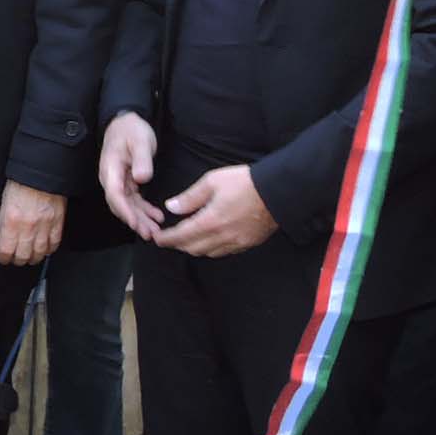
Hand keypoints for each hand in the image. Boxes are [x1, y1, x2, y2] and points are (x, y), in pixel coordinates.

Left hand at [0, 180, 65, 265]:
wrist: (40, 172)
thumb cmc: (20, 185)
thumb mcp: (4, 205)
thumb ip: (5, 224)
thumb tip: (6, 239)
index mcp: (10, 222)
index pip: (6, 250)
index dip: (4, 257)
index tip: (3, 258)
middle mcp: (27, 227)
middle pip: (23, 255)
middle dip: (19, 260)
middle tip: (17, 260)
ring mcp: (44, 226)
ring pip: (40, 252)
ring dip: (34, 258)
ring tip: (31, 258)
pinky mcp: (57, 222)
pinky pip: (54, 243)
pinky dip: (50, 249)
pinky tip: (46, 250)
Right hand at [100, 112, 163, 239]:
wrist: (125, 122)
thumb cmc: (132, 129)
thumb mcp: (140, 141)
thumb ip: (141, 159)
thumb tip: (142, 178)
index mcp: (111, 169)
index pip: (115, 195)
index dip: (125, 211)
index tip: (136, 224)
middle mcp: (111, 179)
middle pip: (120, 205)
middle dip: (134, 221)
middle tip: (150, 234)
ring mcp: (117, 182)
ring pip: (127, 205)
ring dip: (140, 218)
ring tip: (155, 231)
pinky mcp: (126, 182)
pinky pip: (133, 200)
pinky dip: (143, 210)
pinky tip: (155, 216)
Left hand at [152, 163, 275, 256]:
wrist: (279, 190)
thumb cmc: (245, 182)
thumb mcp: (212, 181)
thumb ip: (190, 197)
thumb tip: (171, 207)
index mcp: (210, 221)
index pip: (181, 236)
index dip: (166, 239)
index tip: (156, 238)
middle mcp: (222, 237)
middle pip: (192, 248)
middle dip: (177, 245)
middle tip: (168, 238)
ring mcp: (237, 242)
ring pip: (208, 253)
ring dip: (194, 248)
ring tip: (186, 239)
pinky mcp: (249, 243)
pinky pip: (224, 252)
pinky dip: (211, 249)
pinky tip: (209, 240)